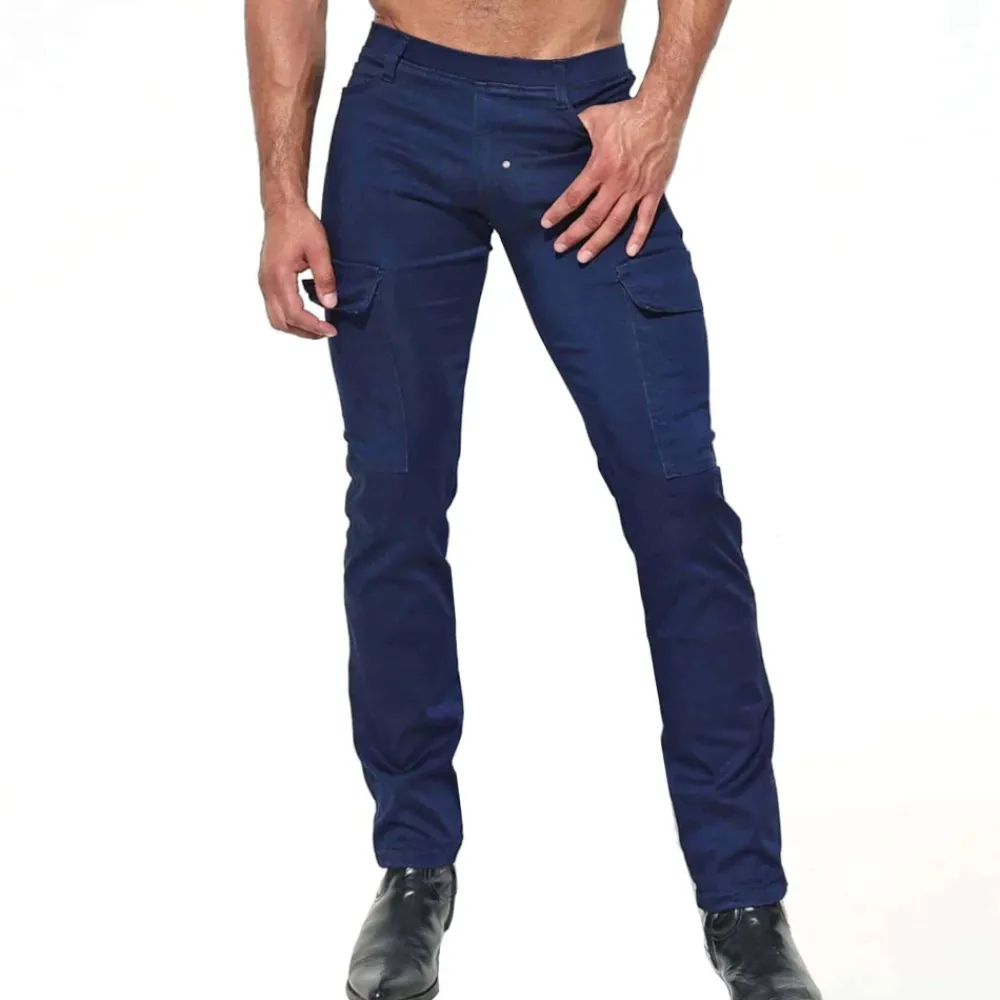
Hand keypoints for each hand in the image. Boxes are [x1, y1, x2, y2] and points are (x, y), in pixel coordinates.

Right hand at [258, 203, 337, 337]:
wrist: (282, 208)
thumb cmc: (299, 223)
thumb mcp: (319, 249)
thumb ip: (325, 278)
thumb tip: (330, 304)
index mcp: (279, 276)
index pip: (295, 314)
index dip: (314, 327)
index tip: (331, 330)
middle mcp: (267, 283)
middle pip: (281, 322)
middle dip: (304, 332)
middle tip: (326, 331)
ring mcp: (264, 282)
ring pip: (276, 318)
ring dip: (295, 327)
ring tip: (317, 326)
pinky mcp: (266, 279)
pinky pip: (274, 307)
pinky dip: (290, 316)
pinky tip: (307, 313)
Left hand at [541, 95, 684, 261]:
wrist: (661, 110)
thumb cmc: (627, 113)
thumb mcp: (594, 117)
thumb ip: (575, 129)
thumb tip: (557, 132)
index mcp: (600, 166)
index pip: (574, 196)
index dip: (559, 212)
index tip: (547, 224)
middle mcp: (617, 182)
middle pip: (592, 217)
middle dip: (574, 235)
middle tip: (560, 247)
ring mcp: (637, 189)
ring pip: (615, 223)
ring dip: (599, 242)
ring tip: (584, 257)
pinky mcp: (654, 190)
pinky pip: (646, 218)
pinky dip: (638, 236)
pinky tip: (630, 252)